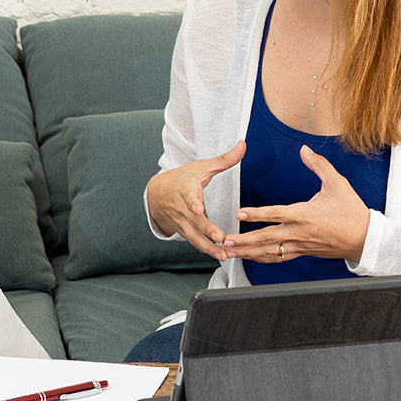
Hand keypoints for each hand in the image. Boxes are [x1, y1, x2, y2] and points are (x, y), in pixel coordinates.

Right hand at [146, 141, 245, 261]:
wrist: (156, 193)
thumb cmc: (183, 178)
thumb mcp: (202, 167)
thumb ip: (224, 159)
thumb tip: (243, 144)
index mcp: (186, 189)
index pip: (188, 196)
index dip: (192, 203)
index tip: (197, 209)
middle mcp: (181, 208)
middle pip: (194, 221)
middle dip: (207, 230)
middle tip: (220, 238)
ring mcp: (181, 222)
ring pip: (194, 237)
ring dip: (208, 247)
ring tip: (223, 255)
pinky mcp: (183, 231)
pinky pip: (194, 242)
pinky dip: (206, 250)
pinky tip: (220, 256)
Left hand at [223, 145, 368, 262]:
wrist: (365, 239)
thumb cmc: (352, 212)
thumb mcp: (338, 183)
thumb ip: (319, 165)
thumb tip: (305, 150)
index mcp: (305, 214)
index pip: (276, 214)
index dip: (257, 213)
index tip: (240, 213)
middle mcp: (299, 232)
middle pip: (267, 237)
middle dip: (244, 240)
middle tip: (225, 241)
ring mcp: (300, 245)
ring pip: (269, 251)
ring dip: (248, 252)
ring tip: (229, 252)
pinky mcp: (303, 252)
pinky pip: (279, 257)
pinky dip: (262, 257)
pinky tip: (250, 257)